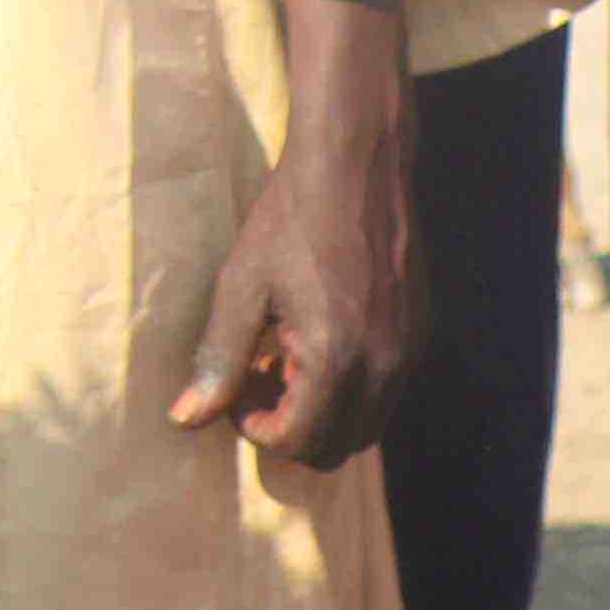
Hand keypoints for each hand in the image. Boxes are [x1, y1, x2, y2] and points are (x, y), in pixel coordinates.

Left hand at [174, 0, 413, 468]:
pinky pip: (388, 389)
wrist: (357, 162)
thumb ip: (218, 359)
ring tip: (282, 360)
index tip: (235, 393)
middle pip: (338, 446)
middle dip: (291, 428)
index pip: (299, 441)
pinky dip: (352, 387)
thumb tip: (186, 419)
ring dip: (323, 411)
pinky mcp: (422, 331)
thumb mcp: (242, 286)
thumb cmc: (289, 219)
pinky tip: (317, 339)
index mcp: (336, 358)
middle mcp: (385, 365)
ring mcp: (412, 350)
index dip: (257, 429)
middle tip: (256, 380)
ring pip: (367, 423)